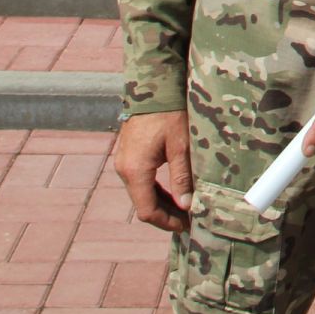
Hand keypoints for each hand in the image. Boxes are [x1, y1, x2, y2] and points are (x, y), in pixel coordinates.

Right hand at [114, 109, 192, 231]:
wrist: (153, 87)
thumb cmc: (170, 114)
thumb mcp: (180, 146)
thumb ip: (182, 178)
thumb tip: (186, 206)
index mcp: (135, 171)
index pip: (148, 211)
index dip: (168, 223)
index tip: (188, 226)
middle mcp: (124, 169)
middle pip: (143, 205)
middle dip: (166, 216)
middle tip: (190, 221)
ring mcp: (124, 163)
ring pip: (142, 194)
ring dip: (162, 204)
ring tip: (185, 210)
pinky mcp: (129, 156)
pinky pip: (140, 182)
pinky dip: (156, 192)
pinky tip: (173, 194)